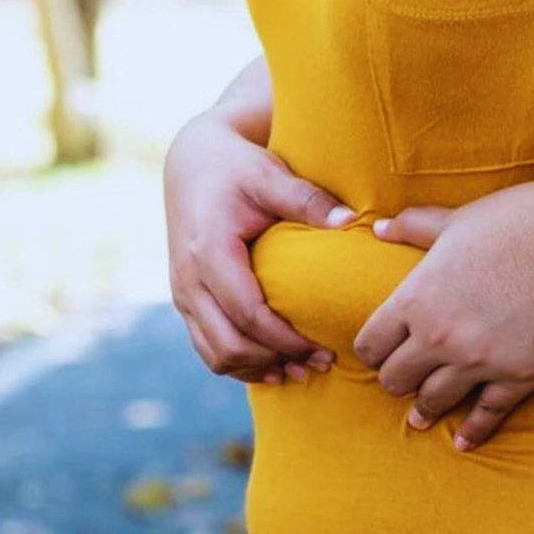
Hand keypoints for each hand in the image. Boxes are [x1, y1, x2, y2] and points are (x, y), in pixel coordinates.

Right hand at [164, 109, 352, 383]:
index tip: (324, 348)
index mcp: (208, 252)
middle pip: (229, 345)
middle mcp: (188, 279)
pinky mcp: (185, 301)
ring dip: (257, 369)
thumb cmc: (236, 168)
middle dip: (276, 361)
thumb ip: (307, 199)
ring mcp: (182, 294)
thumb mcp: (270, 175)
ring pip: (215, 355)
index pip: (247, 314)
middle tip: (322, 362)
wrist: (193, 163)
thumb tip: (351, 221)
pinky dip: (240, 364)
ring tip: (301, 370)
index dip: (286, 340)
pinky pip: (208, 348)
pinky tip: (274, 367)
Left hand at [353, 194, 533, 450]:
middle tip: (404, 380)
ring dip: (425, 408)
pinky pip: (485, 415)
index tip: (380, 352)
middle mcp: (438, 338)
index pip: (371, 344)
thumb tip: (378, 227)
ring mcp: (477, 363)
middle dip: (396, 380)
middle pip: (394, 380)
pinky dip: (472, 431)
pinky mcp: (516, 378)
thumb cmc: (519, 223)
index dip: (373, 351)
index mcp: (417, 299)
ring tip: (422, 415)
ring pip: (432, 402)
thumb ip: (414, 227)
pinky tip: (464, 442)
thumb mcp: (458, 220)